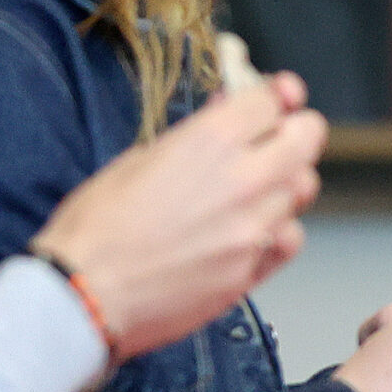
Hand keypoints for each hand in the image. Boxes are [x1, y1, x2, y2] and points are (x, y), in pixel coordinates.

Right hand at [31, 73, 323, 361]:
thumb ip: (193, 136)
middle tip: (281, 136)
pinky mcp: (251, 271)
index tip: (276, 96)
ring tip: (259, 187)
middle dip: (297, 129)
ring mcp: (252, 229)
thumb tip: (225, 112)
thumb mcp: (136, 158)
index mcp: (209, 142)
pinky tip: (255, 230)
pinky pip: (290, 238)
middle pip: (307, 137)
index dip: (276, 94)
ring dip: (286, 182)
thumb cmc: (95, 228)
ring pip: (303, 189)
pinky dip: (280, 229)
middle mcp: (242, 180)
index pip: (272, 100)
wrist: (83, 296)